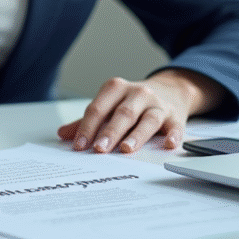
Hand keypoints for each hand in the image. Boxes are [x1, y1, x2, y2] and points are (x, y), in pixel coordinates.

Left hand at [57, 69, 224, 153]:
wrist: (170, 90)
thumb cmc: (133, 102)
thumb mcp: (110, 104)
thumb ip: (89, 120)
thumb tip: (63, 135)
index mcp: (116, 89)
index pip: (98, 108)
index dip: (87, 127)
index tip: (79, 145)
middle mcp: (137, 93)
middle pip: (122, 114)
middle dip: (110, 132)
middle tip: (99, 149)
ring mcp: (157, 104)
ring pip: (147, 119)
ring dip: (136, 135)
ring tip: (126, 149)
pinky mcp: (175, 116)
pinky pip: (175, 126)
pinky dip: (173, 135)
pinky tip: (168, 144)